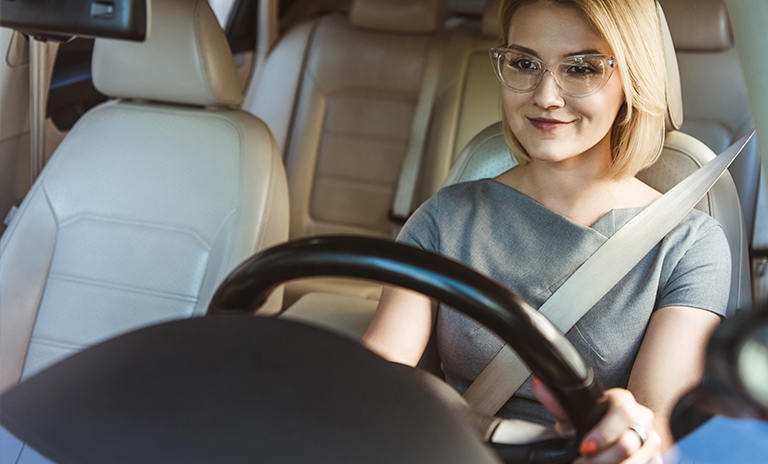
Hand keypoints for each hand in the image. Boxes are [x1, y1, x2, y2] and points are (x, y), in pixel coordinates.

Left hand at [532, 378, 661, 463]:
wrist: (611, 435)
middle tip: (582, 463)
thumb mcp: (574, 415)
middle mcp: (643, 418)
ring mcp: (653, 440)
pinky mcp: (657, 458)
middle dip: (602, 459)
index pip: (622, 414)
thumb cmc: (591, 422)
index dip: (603, 434)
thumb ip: (558, 404)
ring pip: (636, 459)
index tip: (583, 447)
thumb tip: (539, 385)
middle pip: (628, 443)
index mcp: (623, 401)